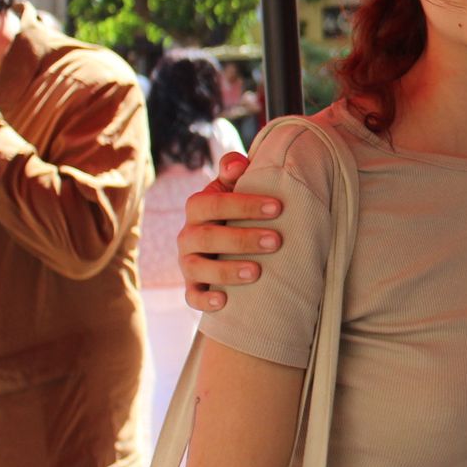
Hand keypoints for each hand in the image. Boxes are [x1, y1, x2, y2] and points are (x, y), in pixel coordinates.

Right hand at [178, 152, 281, 311]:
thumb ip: (235, 170)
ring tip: (256, 272)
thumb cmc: (238, 209)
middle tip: (276, 240)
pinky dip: (204, 300)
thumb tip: (237, 164)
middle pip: (206, 236)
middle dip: (242, 239)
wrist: (226, 241)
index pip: (213, 203)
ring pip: (196, 268)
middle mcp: (188, 234)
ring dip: (226, 271)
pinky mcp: (192, 287)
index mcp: (198, 207)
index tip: (278, 207)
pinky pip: (191, 297)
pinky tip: (224, 302)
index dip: (244, 205)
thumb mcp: (235, 186)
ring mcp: (188, 262)